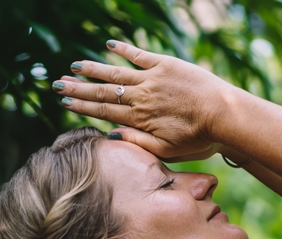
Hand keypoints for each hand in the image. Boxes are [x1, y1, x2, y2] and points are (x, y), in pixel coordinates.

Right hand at [53, 41, 234, 158]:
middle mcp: (141, 97)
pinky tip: (109, 45)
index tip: (66, 101)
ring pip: (116, 72)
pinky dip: (123, 50)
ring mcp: (152, 79)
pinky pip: (139, 55)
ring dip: (94, 69)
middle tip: (57, 83)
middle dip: (79, 88)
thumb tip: (112, 134)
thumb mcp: (167, 150)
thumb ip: (139, 142)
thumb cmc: (199, 138)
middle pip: (104, 91)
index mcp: (140, 118)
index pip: (104, 110)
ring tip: (74, 67)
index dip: (83, 105)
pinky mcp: (166, 65)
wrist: (224, 114)